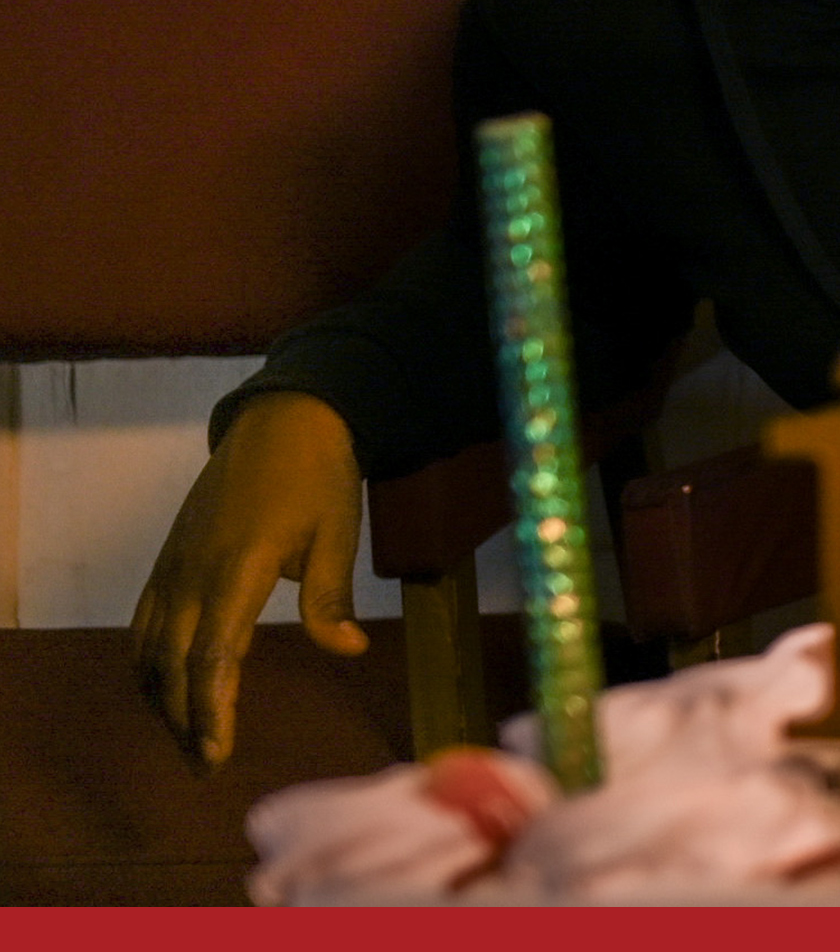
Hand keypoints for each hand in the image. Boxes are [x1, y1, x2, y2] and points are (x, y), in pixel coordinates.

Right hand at [130, 391, 367, 767]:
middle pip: (172, 664)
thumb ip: (332, 597)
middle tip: (206, 766)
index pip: (212, 656)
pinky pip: (143, 623)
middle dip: (185, 719)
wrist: (283, 420)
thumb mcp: (338, 533)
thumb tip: (349, 649)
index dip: (210, 709)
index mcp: (238, 568)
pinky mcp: (168, 560)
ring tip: (188, 740)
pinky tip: (163, 692)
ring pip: (149, 649)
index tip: (216, 752)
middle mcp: (193, 572)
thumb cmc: (318, 476)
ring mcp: (173, 566)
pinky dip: (147, 665)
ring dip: (162, 699)